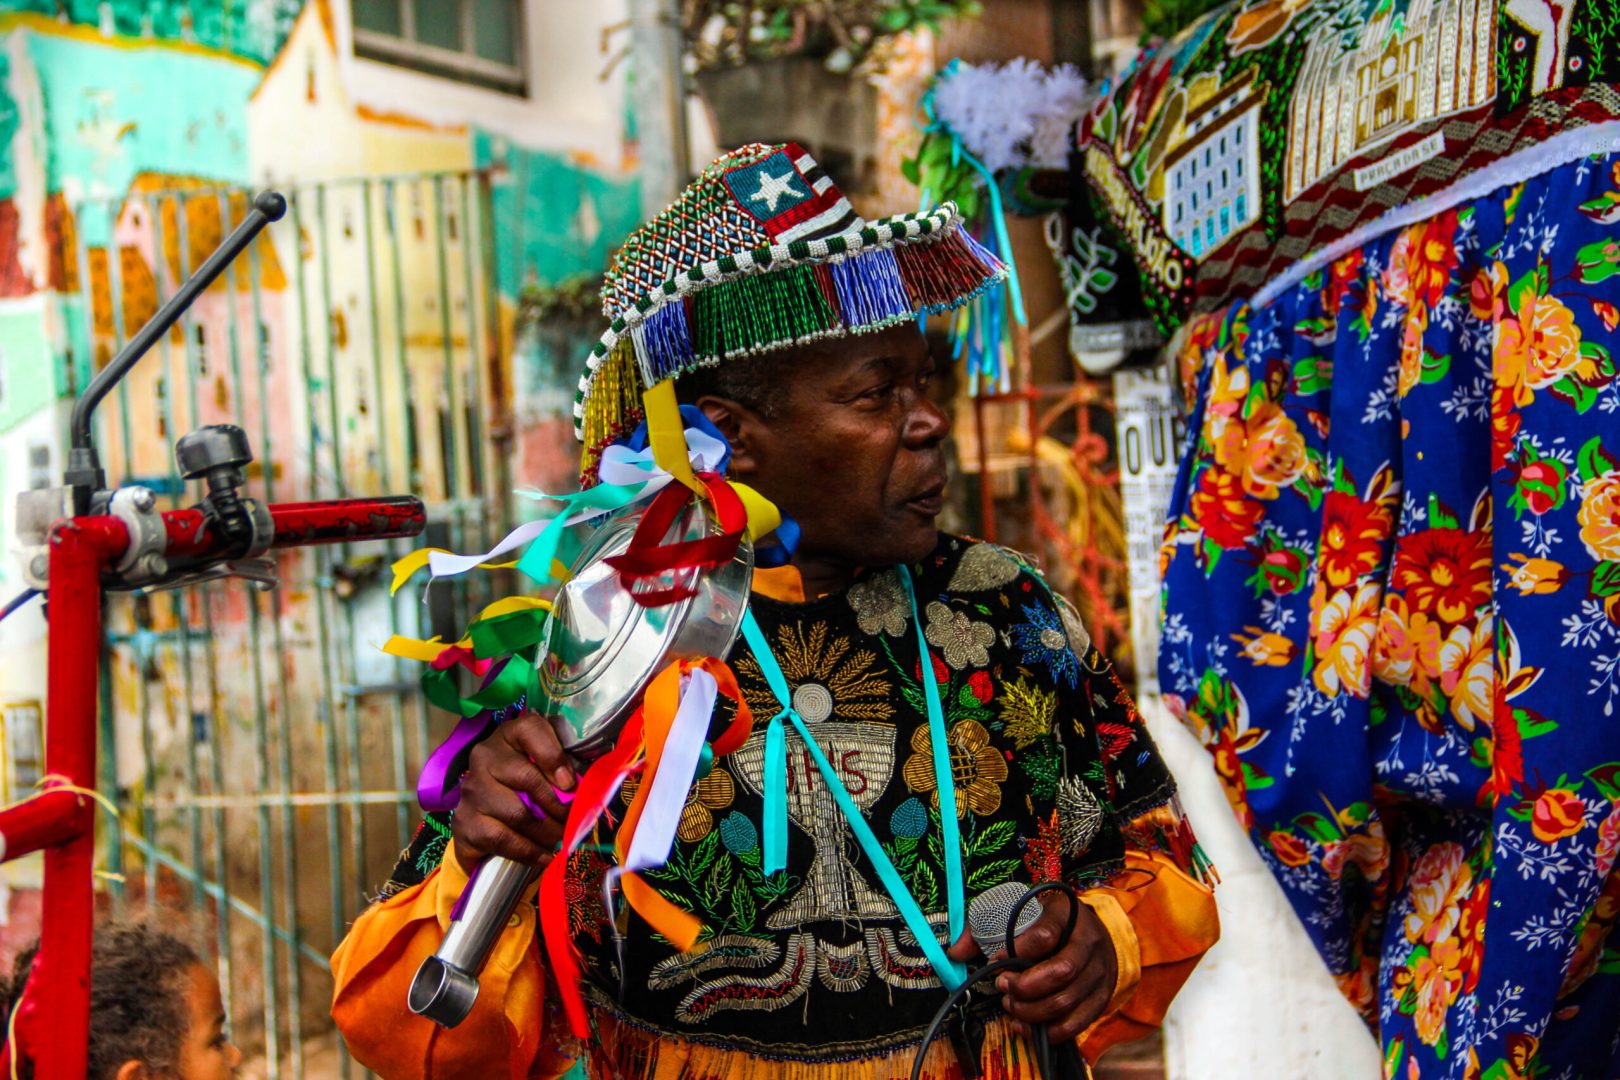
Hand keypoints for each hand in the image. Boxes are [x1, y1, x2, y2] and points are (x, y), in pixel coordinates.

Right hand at [448, 711, 576, 874]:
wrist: (483, 822)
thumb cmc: (524, 788)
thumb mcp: (544, 768)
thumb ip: (564, 768)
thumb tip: (588, 786)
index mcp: (509, 736)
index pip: (530, 730)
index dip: (553, 755)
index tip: (570, 783)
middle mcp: (485, 757)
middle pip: (526, 777)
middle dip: (558, 804)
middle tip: (574, 820)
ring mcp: (472, 790)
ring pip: (517, 813)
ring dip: (547, 832)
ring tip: (563, 839)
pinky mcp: (465, 822)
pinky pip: (503, 839)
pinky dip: (529, 851)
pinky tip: (545, 856)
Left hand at [946, 891, 1116, 1042]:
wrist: (1094, 932)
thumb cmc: (1050, 923)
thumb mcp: (1022, 912)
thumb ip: (986, 929)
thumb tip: (955, 952)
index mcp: (1067, 914)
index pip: (1045, 934)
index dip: (1017, 950)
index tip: (996, 961)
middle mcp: (1088, 943)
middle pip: (1060, 972)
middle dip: (1025, 986)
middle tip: (1003, 987)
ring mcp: (1098, 972)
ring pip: (1066, 1001)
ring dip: (1031, 1011)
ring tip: (1011, 1005)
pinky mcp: (1100, 998)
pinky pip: (1076, 1023)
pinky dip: (1048, 1031)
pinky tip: (1025, 1025)